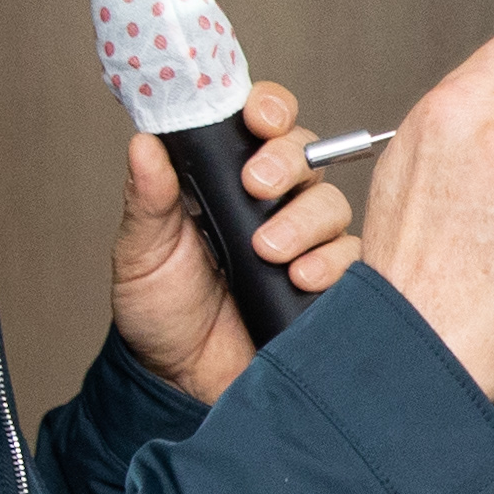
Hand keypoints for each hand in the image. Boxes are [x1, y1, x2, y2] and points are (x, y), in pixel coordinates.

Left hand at [113, 79, 358, 406]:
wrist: (182, 383)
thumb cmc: (161, 314)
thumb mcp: (142, 252)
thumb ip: (148, 199)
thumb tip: (145, 143)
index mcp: (226, 183)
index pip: (261, 126)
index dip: (269, 110)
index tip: (258, 118)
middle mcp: (271, 206)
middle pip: (307, 156)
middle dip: (288, 163)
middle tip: (257, 186)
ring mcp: (303, 244)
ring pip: (331, 204)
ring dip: (303, 221)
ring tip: (267, 252)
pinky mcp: (328, 284)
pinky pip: (350, 257)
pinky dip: (329, 262)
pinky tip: (299, 278)